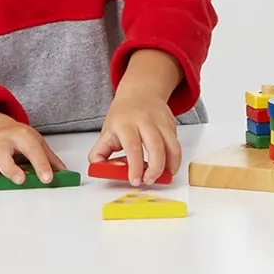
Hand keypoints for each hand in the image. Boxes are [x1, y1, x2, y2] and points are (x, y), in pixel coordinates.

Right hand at [0, 109, 65, 187]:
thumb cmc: (18, 139)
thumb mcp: (37, 143)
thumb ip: (50, 160)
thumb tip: (65, 176)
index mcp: (21, 135)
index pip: (33, 149)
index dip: (41, 164)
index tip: (48, 178)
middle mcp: (2, 140)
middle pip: (2, 153)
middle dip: (10, 169)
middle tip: (21, 180)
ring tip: (4, 181)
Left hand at [91, 51, 183, 186]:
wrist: (140, 93)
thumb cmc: (123, 115)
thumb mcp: (107, 131)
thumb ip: (100, 152)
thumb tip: (97, 168)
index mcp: (126, 124)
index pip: (132, 147)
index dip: (135, 167)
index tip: (135, 180)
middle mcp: (145, 121)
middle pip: (156, 147)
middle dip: (155, 169)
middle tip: (149, 181)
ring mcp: (161, 122)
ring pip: (172, 146)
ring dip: (170, 165)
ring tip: (164, 176)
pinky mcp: (171, 125)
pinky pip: (176, 144)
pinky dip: (174, 159)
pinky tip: (167, 166)